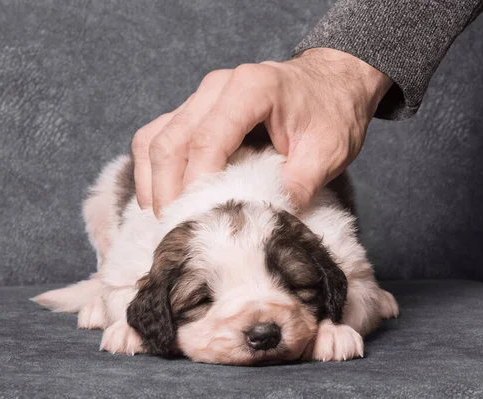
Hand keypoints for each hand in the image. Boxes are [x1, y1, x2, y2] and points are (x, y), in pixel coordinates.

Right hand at [132, 48, 391, 216]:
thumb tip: (260, 221)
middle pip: (171, 142)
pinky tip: (156, 197)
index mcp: (251, 88)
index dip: (196, 185)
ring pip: (155, 138)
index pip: (207, 141)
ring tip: (163, 219)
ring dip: (153, 182)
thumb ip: (296, 185)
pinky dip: (150, 168)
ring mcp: (200, 97)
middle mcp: (216, 87)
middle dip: (167, 191)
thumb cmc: (331, 112)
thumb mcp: (328, 152)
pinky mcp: (194, 110)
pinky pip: (156, 135)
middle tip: (175, 230)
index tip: (195, 221)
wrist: (331, 82)